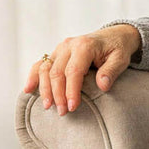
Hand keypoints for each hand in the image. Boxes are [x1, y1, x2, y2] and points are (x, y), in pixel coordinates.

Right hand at [23, 24, 141, 114]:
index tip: (72, 107)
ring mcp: (60, 49)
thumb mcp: (121, 59)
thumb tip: (102, 85)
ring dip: (44, 89)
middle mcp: (69, 45)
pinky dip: (33, 76)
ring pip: (46, 69)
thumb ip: (111, 71)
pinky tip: (28, 89)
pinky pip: (41, 64)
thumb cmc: (117, 49)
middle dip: (57, 94)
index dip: (71, 90)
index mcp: (84, 45)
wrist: (114, 36)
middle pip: (57, 72)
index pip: (73, 71)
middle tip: (62, 112)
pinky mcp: (56, 54)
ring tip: (48, 106)